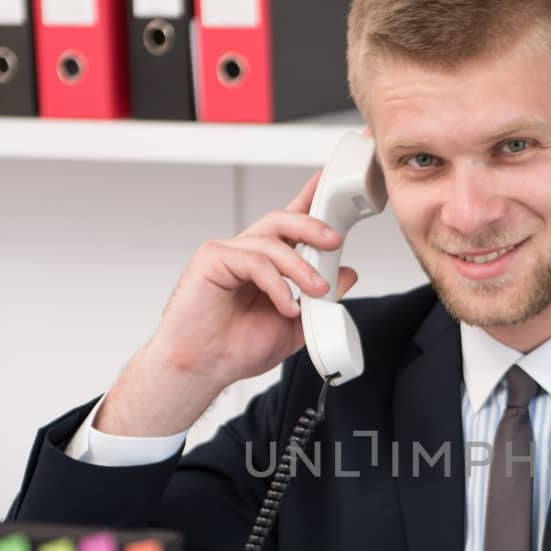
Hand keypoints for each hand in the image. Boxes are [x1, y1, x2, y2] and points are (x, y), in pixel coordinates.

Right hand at [97, 172, 360, 435]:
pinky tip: (285, 306)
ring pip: (271, 241)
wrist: (203, 370)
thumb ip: (320, 300)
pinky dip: (277, 284)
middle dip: (313, 226)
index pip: (289, 224)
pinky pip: (254, 261)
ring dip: (301, 267)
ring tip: (317, 291)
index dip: (308, 198)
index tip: (328, 180)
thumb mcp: (294, 326)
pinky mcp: (211, 261)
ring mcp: (226, 253)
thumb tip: (347, 274)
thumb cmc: (234, 349)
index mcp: (264, 263)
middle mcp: (245, 252)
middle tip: (335, 241)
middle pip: (282, 220)